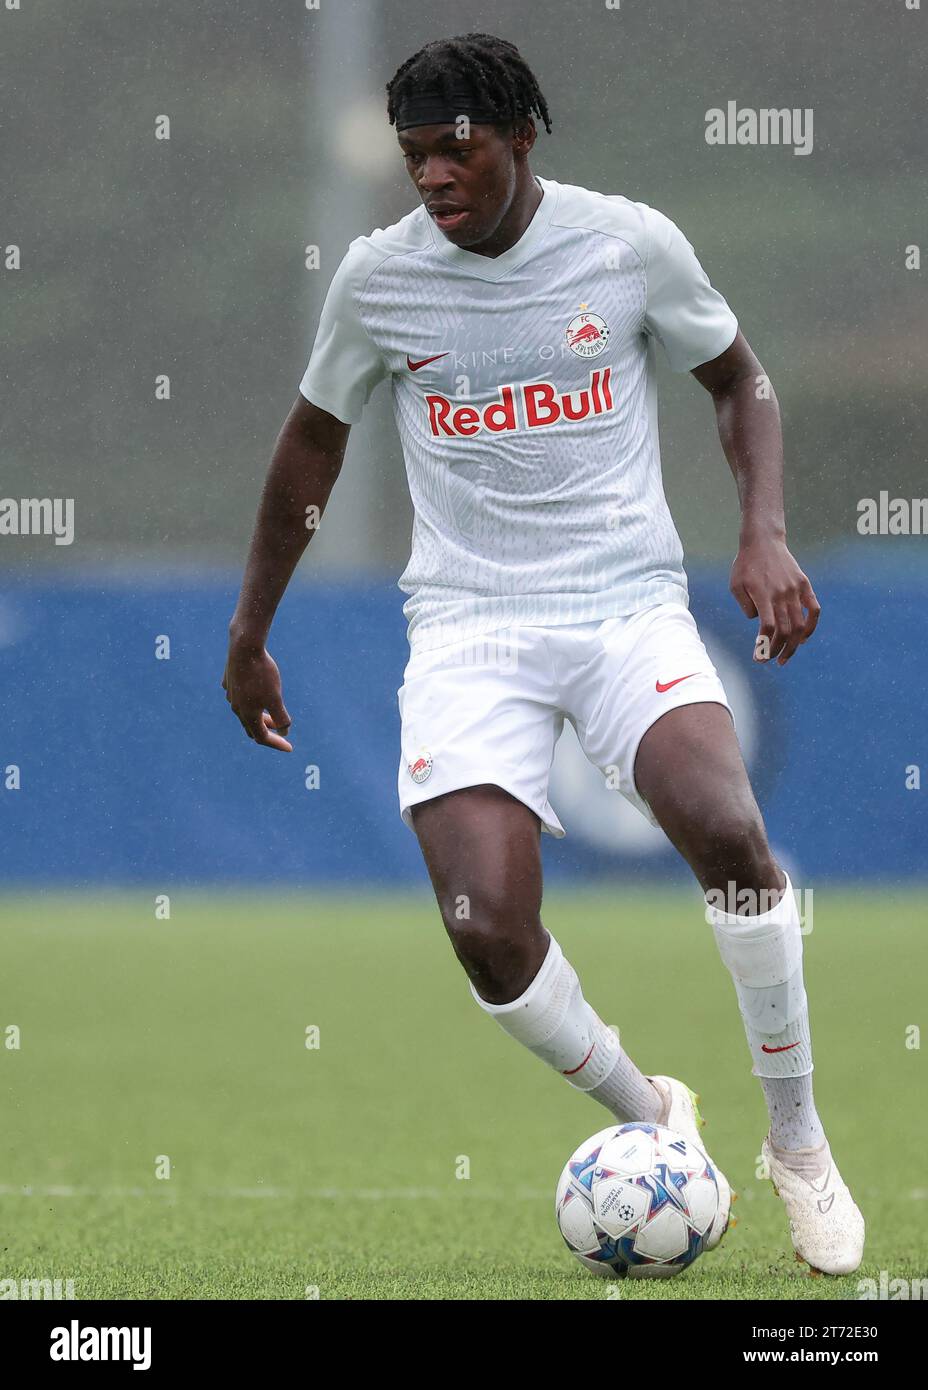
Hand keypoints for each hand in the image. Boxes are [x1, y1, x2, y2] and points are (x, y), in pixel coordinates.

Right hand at [222, 641, 292, 749]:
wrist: (243, 647)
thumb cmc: (262, 674)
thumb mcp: (275, 697)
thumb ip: (280, 717)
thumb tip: (284, 731)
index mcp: (247, 714)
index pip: (262, 737)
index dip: (277, 744)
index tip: (290, 747)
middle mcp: (236, 707)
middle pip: (252, 727)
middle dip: (268, 731)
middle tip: (282, 731)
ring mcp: (231, 693)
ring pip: (245, 712)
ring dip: (259, 716)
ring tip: (271, 713)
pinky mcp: (229, 681)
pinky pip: (239, 696)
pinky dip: (250, 701)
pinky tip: (255, 695)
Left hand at [730, 539, 819, 665]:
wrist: (763, 541)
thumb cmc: (745, 565)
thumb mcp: (735, 586)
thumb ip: (745, 607)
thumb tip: (757, 623)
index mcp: (763, 595)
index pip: (768, 628)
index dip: (764, 646)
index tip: (758, 657)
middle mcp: (782, 594)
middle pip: (785, 631)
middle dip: (778, 651)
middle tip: (769, 661)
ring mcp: (795, 590)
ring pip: (799, 625)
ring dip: (793, 645)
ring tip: (784, 657)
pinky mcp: (805, 585)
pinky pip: (814, 610)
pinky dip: (811, 627)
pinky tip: (803, 639)